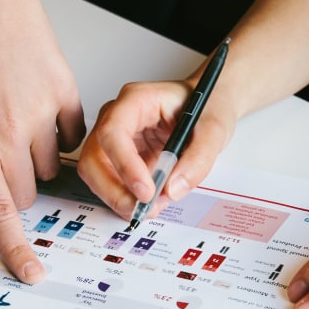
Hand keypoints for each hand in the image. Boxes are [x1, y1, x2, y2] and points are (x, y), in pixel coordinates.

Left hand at [0, 0, 84, 281]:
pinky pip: (74, 130)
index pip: (0, 209)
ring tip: (26, 115)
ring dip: (44, 151)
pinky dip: (63, 125)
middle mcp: (8, 132)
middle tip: (13, 154)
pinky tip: (46, 99)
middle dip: (25, 181)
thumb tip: (4, 173)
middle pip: (31, 190)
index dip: (17, 247)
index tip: (32, 273)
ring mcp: (40, 114)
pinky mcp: (66, 94)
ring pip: (56, 162)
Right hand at [78, 77, 235, 219]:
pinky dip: (126, 198)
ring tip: (153, 207)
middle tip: (143, 208)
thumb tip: (173, 190)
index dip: (125, 165)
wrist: (209, 105)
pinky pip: (111, 182)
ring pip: (96, 173)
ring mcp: (116, 138)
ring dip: (118, 197)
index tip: (146, 190)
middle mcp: (118, 117)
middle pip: (94, 156)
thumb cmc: (207, 106)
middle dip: (113, 189)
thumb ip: (198, 159)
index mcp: (137, 100)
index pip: (114, 132)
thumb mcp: (214, 129)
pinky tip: (151, 202)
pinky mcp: (121, 158)